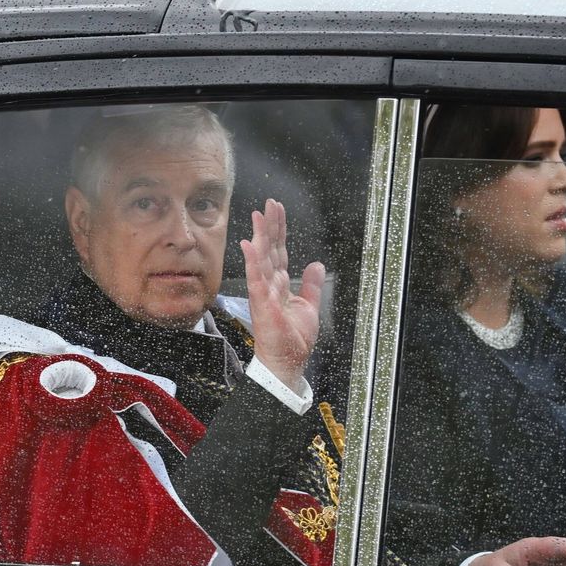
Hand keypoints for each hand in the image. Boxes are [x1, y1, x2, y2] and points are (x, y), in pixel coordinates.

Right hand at [240, 199, 324, 387]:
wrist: (287, 361)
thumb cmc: (292, 340)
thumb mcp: (309, 306)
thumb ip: (311, 285)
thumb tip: (316, 265)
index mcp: (280, 284)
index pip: (279, 251)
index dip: (279, 230)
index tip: (277, 211)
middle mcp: (269, 284)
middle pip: (270, 249)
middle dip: (270, 225)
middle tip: (270, 204)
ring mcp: (263, 291)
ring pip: (261, 258)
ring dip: (261, 235)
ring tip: (259, 215)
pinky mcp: (261, 302)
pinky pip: (256, 277)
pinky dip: (252, 260)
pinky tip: (249, 244)